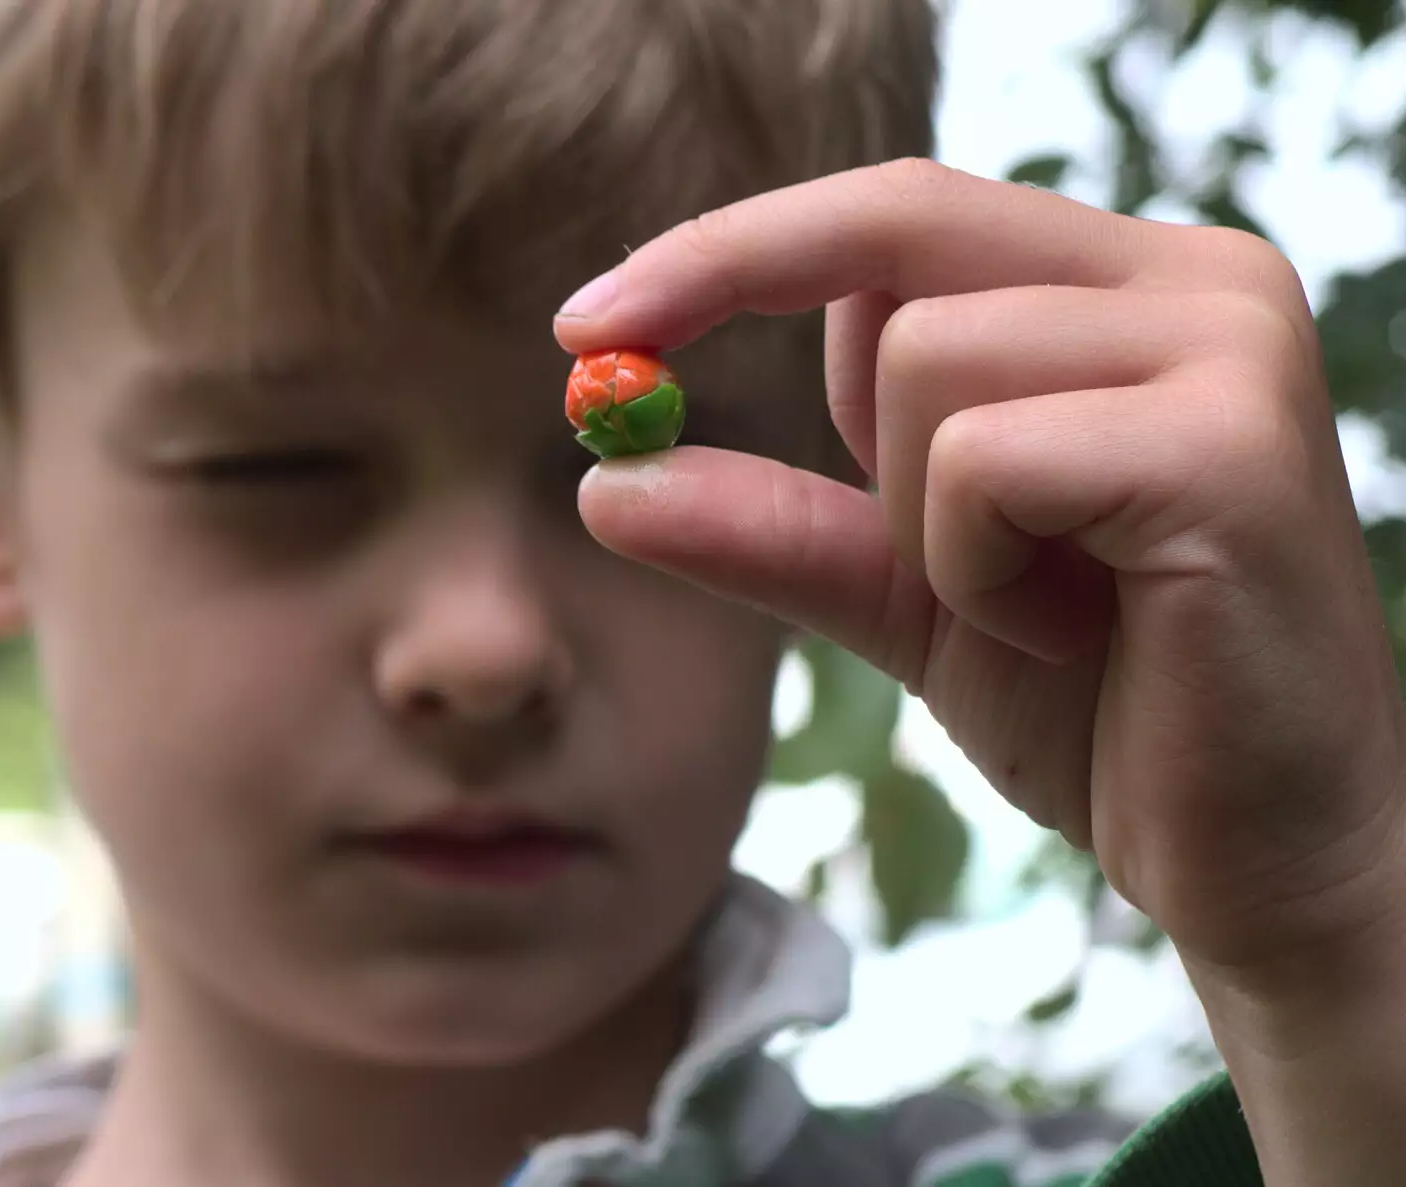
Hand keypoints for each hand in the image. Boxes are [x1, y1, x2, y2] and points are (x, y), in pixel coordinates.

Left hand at [553, 159, 1405, 1000]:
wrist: (1252, 854)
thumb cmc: (1098, 704)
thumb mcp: (902, 594)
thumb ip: (770, 525)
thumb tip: (603, 479)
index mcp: (1122, 288)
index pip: (893, 210)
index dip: (727, 248)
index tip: (583, 323)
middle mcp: (1194, 278)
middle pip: (894, 236)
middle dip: (792, 359)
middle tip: (753, 457)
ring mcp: (1228, 347)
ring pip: (921, 359)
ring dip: (922, 521)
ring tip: (1036, 603)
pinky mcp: (1234, 445)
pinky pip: (982, 462)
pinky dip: (978, 571)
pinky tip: (1081, 629)